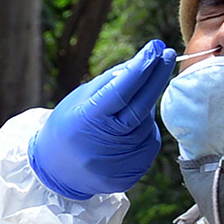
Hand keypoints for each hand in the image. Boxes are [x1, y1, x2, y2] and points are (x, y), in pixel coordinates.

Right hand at [28, 39, 176, 199]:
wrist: (56, 171)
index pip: (121, 90)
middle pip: (141, 107)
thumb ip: (112, 82)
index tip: (155, 47)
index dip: (140, 68)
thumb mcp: (80, 99)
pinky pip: (148, 144)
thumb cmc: (68, 126)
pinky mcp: (130, 176)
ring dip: (144, 110)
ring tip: (125, 110)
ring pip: (147, 125)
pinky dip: (143, 131)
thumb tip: (144, 63)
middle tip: (167, 55)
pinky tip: (128, 131)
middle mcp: (104, 145)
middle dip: (156, 78)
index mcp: (87, 121)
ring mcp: (118, 163)